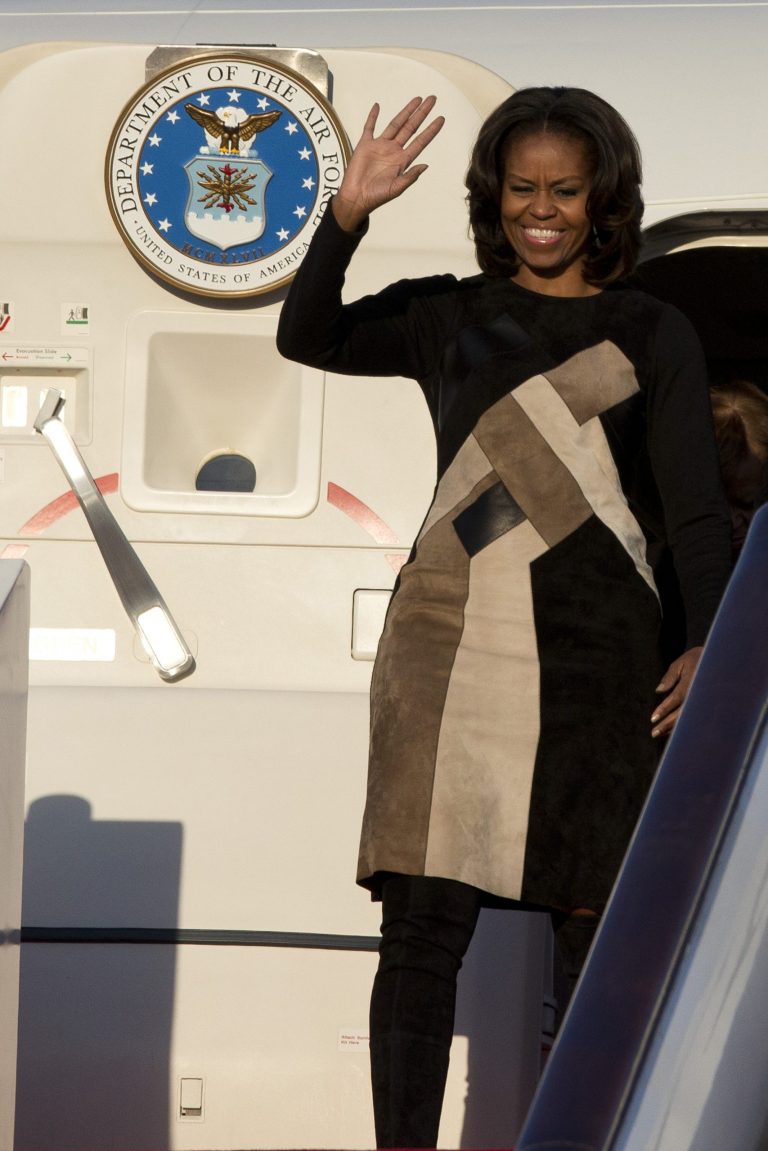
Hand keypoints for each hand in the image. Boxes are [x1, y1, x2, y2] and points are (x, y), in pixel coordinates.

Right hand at [332, 96, 444, 231]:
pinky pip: (369, 127)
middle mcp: (393, 150)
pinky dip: (372, 116)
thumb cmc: (376, 197)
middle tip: (433, 99)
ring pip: (395, 124)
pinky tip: (377, 106)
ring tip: (418, 99)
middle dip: (422, 114)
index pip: (420, 141)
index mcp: (403, 161)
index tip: (441, 119)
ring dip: (406, 111)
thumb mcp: (397, 188)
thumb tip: (425, 165)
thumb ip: (410, 176)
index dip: (431, 130)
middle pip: (411, 128)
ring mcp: (380, 146)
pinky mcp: (365, 145)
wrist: (356, 198)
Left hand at [650, 646, 703, 737]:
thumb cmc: (699, 658)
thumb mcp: (682, 662)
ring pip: (689, 718)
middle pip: (682, 713)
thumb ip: (670, 676)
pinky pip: (695, 717)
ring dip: (674, 728)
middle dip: (667, 724)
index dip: (664, 709)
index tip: (653, 718)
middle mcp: (699, 693)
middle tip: (654, 732)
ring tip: (660, 734)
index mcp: (692, 682)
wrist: (723, 658)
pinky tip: (674, 730)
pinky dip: (684, 725)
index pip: (676, 698)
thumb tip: (658, 691)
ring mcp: (705, 700)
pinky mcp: (710, 704)